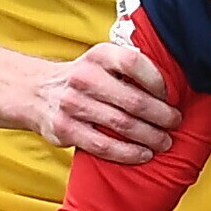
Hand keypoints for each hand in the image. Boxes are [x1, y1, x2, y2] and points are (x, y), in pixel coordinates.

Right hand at [28, 42, 177, 164]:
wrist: (35, 92)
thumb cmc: (80, 79)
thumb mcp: (100, 61)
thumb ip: (127, 67)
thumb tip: (172, 85)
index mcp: (98, 56)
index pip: (134, 64)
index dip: (157, 81)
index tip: (169, 95)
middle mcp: (84, 77)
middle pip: (133, 100)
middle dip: (161, 115)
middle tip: (175, 123)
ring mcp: (72, 104)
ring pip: (122, 125)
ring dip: (149, 136)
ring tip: (163, 142)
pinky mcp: (65, 129)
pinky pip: (104, 145)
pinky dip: (128, 152)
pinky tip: (142, 154)